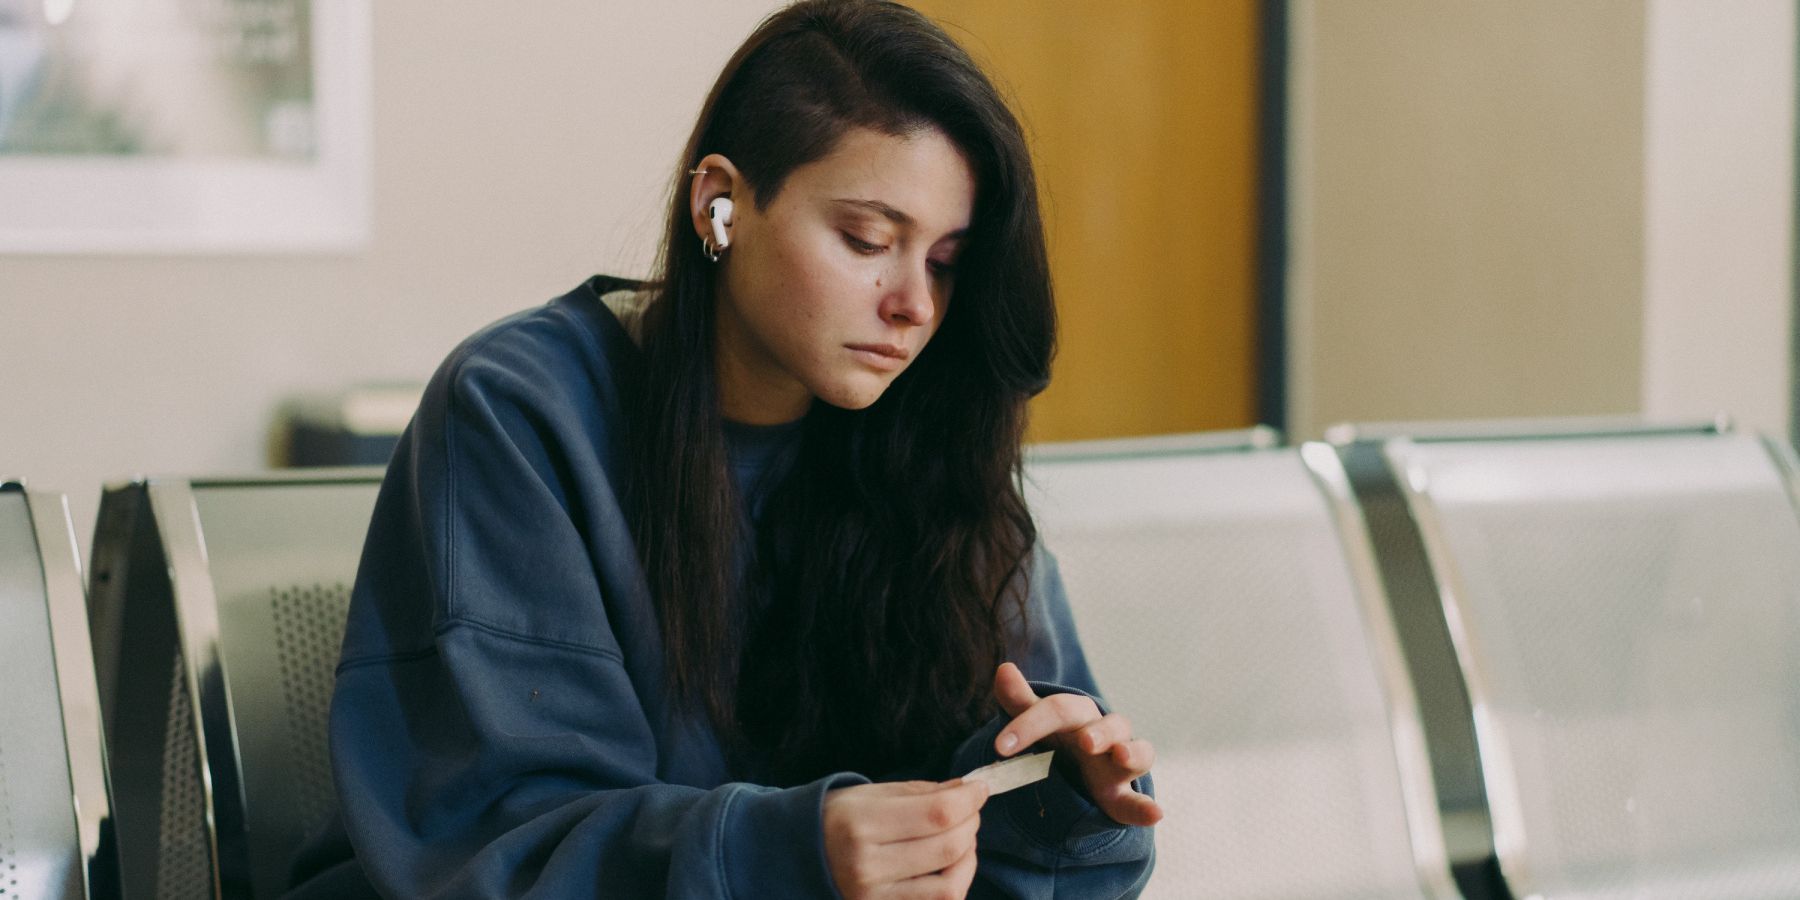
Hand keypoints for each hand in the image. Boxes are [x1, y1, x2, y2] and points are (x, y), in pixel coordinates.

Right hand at [823, 778, 989, 898]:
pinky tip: (952, 864)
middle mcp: (867, 865)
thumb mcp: (869, 794)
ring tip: (963, 838)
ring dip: (969, 857)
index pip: (936, 813)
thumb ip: (920, 793)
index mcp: (860, 824)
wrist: (797, 858)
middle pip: (948, 847)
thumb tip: (966, 791)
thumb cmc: (837, 819)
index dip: (969, 800)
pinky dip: (956, 882)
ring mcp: (875, 897)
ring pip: (950, 885)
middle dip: (971, 823)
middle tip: (970, 809)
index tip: (980, 788)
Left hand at [991, 662, 1162, 826]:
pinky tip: (1155, 813)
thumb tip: (1004, 668)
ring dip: (1133, 754)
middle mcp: (1106, 735)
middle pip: (1111, 726)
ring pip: (1140, 753)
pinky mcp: (1121, 797)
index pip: (1059, 711)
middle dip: (1099, 732)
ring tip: (1122, 756)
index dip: (1028, 726)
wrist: (1074, 767)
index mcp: (1080, 715)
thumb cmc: (1056, 738)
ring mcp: (1119, 766)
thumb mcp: (1036, 721)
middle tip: (1084, 741)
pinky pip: (1137, 802)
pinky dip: (1146, 808)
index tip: (1000, 747)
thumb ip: (1019, 700)